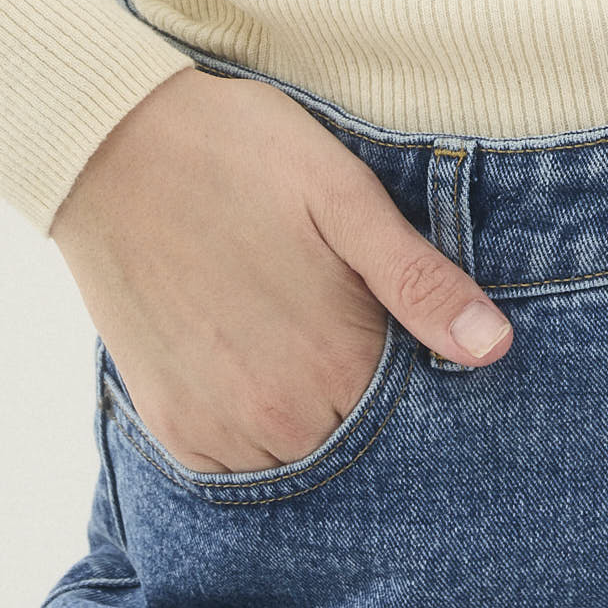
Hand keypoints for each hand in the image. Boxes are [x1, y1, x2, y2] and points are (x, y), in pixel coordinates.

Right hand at [49, 65, 513, 473]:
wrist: (113, 145)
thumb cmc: (241, 154)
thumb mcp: (345, 196)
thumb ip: (419, 281)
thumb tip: (495, 348)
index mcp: (334, 362)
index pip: (412, 414)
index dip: (419, 371)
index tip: (400, 328)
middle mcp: (275, 416)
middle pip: (355, 440)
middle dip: (364, 397)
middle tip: (340, 317)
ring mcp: (214, 427)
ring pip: (295, 457)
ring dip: (307, 414)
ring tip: (294, 332)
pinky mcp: (167, 423)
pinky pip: (233, 462)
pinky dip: (253, 426)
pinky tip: (252, 360)